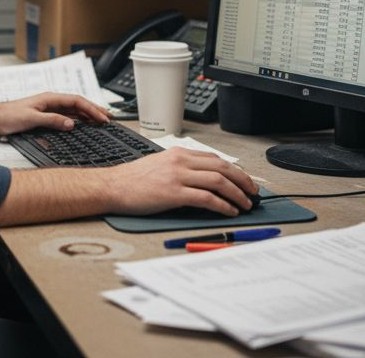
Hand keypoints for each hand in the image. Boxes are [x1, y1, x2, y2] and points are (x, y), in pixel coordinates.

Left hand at [0, 92, 110, 135]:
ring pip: (73, 110)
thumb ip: (52, 120)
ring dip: (87, 115)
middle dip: (94, 110)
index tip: (103, 118)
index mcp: (49, 98)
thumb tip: (72, 124)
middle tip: (109, 118)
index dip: (92, 109)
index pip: (77, 101)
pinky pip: (65, 116)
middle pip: (78, 104)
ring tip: (101, 121)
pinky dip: (77, 119)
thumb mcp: (31, 119)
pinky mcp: (43, 115)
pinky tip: (82, 125)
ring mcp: (47, 107)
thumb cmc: (8, 116)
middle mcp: (50, 101)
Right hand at [103, 148, 257, 216]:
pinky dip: (222, 205)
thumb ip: (181, 169)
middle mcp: (180, 161)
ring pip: (218, 181)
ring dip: (237, 193)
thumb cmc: (132, 180)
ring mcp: (177, 176)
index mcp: (178, 153)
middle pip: (222, 167)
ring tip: (246, 204)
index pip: (214, 158)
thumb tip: (203, 181)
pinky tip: (230, 211)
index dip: (234, 170)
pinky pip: (206, 198)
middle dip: (242, 180)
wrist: (112, 187)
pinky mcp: (173, 194)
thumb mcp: (159, 165)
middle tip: (253, 192)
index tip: (243, 180)